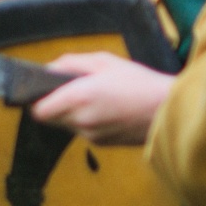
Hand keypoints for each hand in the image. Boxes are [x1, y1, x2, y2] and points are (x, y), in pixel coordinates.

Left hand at [29, 53, 175, 145]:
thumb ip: (71, 63)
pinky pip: (83, 131)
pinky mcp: (102, 144)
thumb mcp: (104, 61)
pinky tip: (105, 109)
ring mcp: (91, 135)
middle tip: (69, 89)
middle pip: (49, 118)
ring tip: (92, 97)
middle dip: (53, 103)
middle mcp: (81, 120)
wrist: (169, 111)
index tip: (41, 89)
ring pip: (66, 125)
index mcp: (79, 97)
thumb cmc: (139, 82)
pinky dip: (86, 121)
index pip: (38, 109)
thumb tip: (49, 69)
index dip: (36, 99)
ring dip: (70, 112)